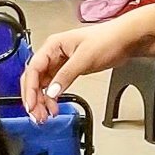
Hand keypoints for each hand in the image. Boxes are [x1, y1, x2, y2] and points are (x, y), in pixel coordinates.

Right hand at [21, 23, 138, 121]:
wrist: (125, 39)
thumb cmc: (107, 39)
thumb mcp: (84, 58)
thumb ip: (66, 75)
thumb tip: (51, 92)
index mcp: (53, 45)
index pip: (33, 69)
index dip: (30, 89)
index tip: (31, 105)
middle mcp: (54, 53)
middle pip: (35, 78)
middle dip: (34, 97)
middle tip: (37, 115)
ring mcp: (61, 62)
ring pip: (44, 83)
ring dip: (42, 99)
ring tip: (45, 115)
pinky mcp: (70, 69)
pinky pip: (54, 84)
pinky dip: (52, 96)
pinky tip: (53, 106)